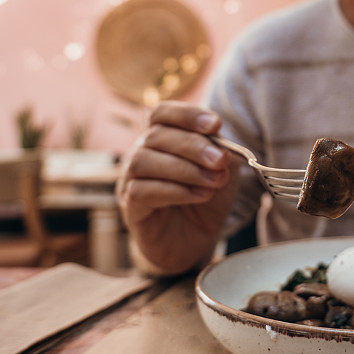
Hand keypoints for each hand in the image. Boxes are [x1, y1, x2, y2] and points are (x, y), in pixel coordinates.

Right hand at [116, 101, 240, 273]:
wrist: (196, 241)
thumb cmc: (206, 199)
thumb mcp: (223, 171)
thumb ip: (223, 153)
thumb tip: (220, 144)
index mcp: (163, 138)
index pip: (162, 113)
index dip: (187, 114)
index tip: (215, 125)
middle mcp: (141, 153)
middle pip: (156, 135)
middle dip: (193, 146)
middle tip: (219, 161)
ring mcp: (130, 180)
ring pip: (144, 161)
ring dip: (184, 169)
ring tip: (212, 182)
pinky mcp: (130, 208)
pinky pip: (141, 191)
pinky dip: (175, 191)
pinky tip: (200, 196)